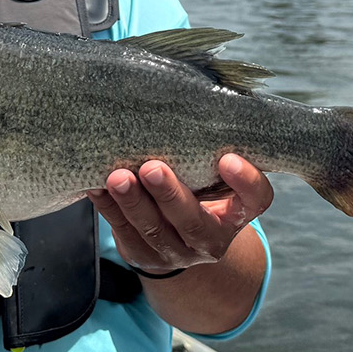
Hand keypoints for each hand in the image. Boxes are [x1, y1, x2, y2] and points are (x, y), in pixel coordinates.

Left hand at [90, 154, 272, 273]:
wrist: (180, 242)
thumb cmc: (200, 191)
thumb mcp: (215, 178)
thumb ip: (209, 152)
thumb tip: (189, 96)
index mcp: (237, 214)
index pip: (256, 201)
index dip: (246, 182)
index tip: (228, 158)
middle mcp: (211, 239)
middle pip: (194, 222)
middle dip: (170, 195)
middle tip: (152, 168)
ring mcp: (176, 252)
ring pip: (154, 230)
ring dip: (133, 203)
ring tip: (118, 177)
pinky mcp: (144, 255)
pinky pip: (123, 232)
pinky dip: (109, 208)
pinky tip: (96, 186)